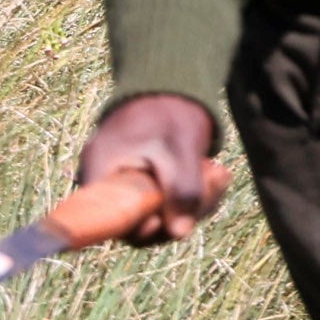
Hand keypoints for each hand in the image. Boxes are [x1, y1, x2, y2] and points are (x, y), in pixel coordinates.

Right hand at [69, 93, 223, 241]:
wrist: (173, 86)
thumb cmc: (169, 112)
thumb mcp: (179, 148)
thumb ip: (181, 189)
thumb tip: (180, 233)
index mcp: (100, 172)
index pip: (110, 221)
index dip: (143, 228)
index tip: (173, 214)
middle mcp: (107, 183)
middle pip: (138, 224)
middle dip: (180, 213)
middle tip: (212, 185)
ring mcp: (127, 185)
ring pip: (159, 216)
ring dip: (194, 204)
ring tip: (219, 174)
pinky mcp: (147, 185)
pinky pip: (168, 204)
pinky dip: (194, 196)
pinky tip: (215, 175)